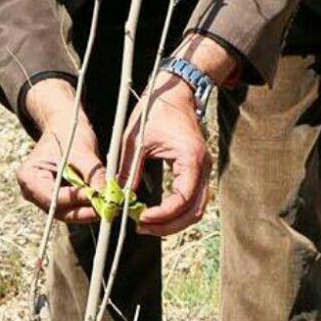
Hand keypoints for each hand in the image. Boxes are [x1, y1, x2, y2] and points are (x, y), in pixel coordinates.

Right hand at [17, 79, 103, 222]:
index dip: (76, 201)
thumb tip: (107, 195)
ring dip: (88, 210)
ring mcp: (42, 197)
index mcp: (29, 177)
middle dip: (84, 210)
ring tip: (109, 206)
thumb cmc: (69, 133)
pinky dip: (87, 205)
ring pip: (67, 212)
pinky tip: (103, 202)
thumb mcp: (82, 151)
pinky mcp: (56, 198)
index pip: (53, 197)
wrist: (65, 125)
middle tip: (108, 210)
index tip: (99, 200)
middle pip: (59, 209)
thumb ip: (94, 175)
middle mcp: (31, 191)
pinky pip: (72, 207)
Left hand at [118, 34, 237, 238]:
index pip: (182, 200)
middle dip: (167, 226)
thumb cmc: (156, 111)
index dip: (162, 215)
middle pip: (193, 212)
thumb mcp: (135, 141)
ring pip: (195, 209)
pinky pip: (192, 200)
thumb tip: (118, 197)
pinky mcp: (197, 171)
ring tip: (146, 224)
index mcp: (190, 158)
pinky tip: (155, 213)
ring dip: (172, 222)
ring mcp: (203, 170)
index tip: (140, 218)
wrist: (174, 92)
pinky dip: (176, 211)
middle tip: (141, 228)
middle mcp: (203, 167)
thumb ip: (129, 170)